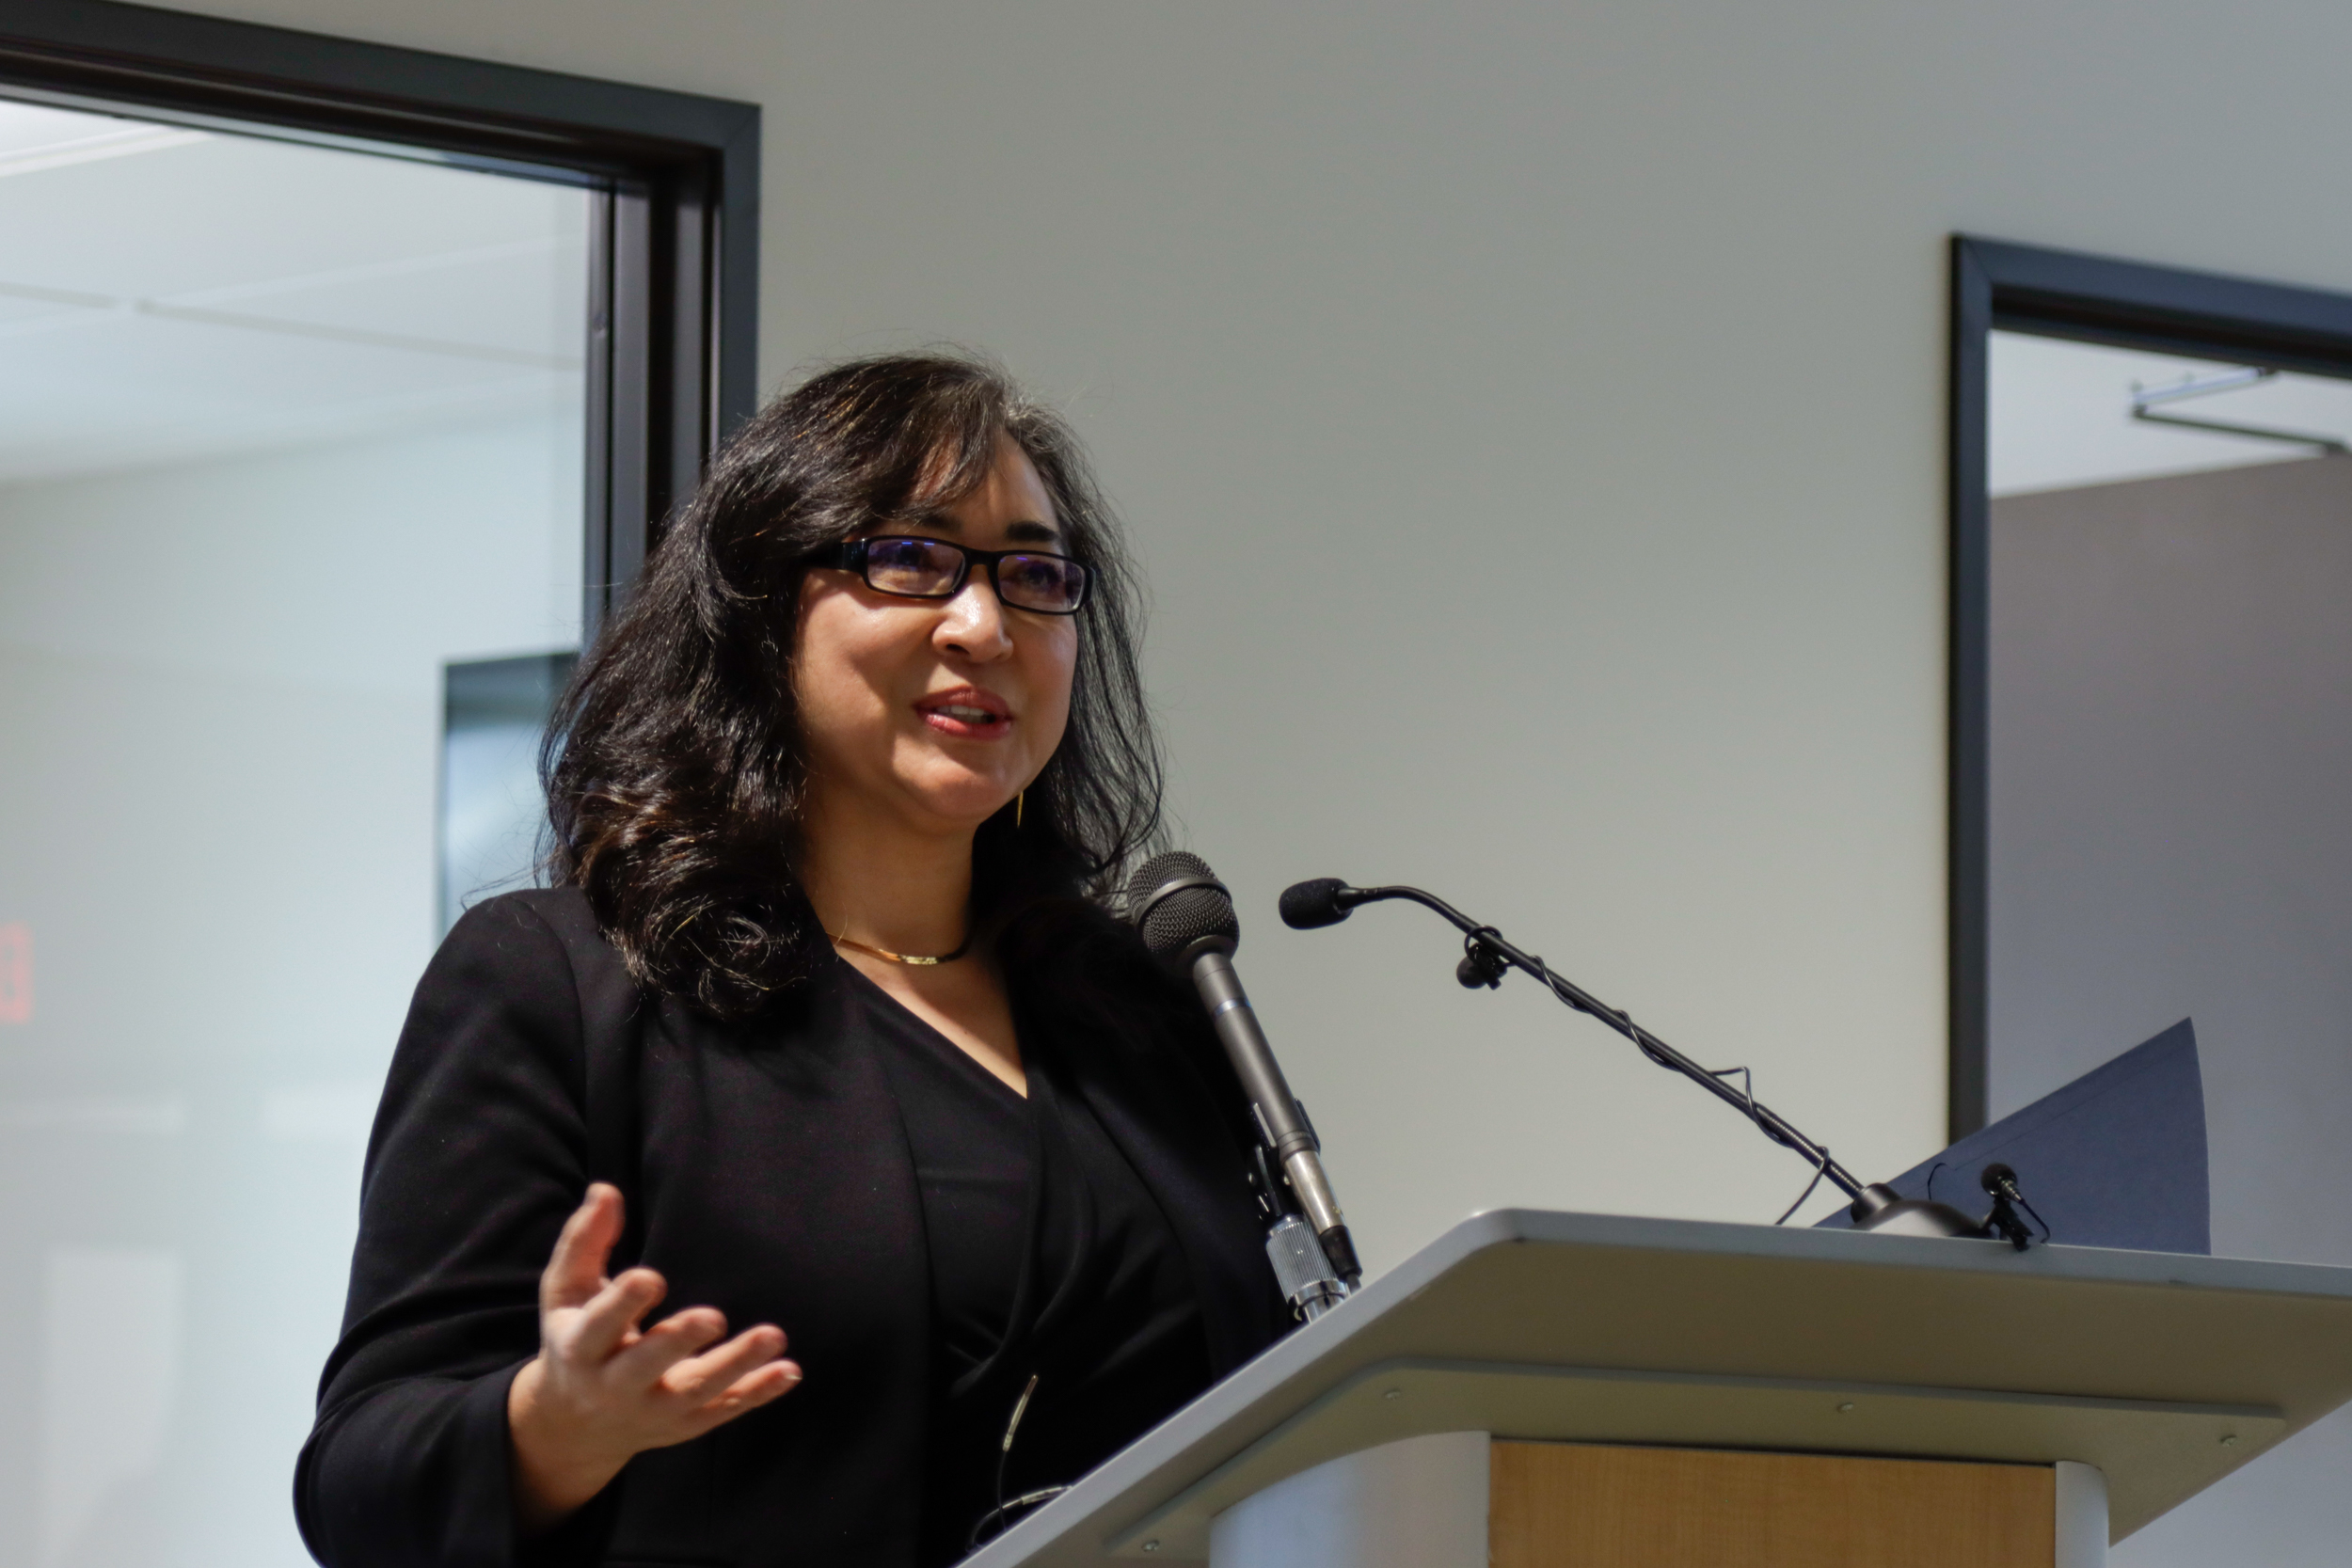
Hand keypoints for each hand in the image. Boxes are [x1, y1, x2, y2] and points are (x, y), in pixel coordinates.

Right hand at [506, 1183, 800, 1530]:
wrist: (576, 1423)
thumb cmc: (576, 1335)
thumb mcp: (566, 1292)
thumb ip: (584, 1242)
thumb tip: (605, 1190)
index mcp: (581, 1348)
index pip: (599, 1325)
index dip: (622, 1303)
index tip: (651, 1277)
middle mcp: (614, 1385)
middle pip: (645, 1366)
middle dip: (678, 1343)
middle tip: (713, 1316)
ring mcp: (653, 1409)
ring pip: (695, 1390)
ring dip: (735, 1365)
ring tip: (773, 1335)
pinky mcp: (685, 1423)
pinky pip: (724, 1409)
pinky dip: (757, 1392)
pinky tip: (789, 1370)